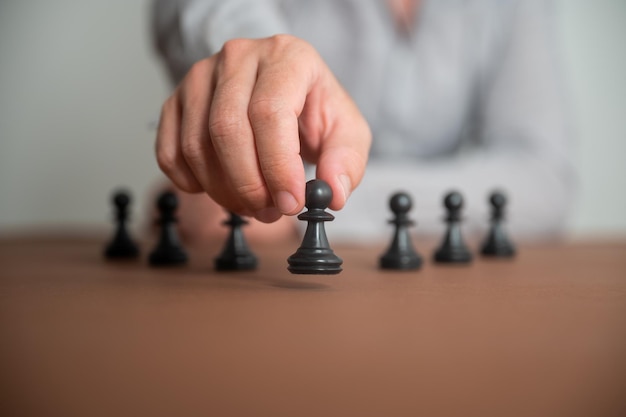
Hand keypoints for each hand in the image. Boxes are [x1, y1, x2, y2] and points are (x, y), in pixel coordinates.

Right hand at [155, 35, 370, 222]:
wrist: (285, 93)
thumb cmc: (315, 111)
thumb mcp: (346, 132)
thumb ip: (346, 162)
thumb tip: (332, 193)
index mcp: (287, 56)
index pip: (270, 111)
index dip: (277, 165)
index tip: (290, 203)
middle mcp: (239, 57)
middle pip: (227, 129)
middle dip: (249, 184)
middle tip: (271, 211)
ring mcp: (201, 76)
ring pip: (196, 144)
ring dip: (224, 190)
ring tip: (254, 205)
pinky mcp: (177, 100)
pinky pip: (170, 152)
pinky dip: (192, 183)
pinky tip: (220, 189)